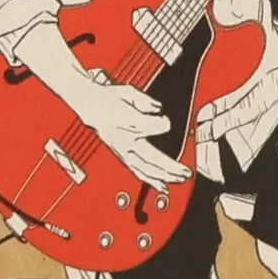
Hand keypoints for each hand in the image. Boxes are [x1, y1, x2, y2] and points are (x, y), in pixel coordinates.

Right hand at [61, 70, 189, 187]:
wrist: (92, 106)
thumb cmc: (109, 98)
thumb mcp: (128, 92)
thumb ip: (146, 102)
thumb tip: (158, 108)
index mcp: (129, 122)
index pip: (156, 128)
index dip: (164, 123)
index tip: (166, 120)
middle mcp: (126, 140)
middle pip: (153, 158)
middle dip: (171, 166)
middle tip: (186, 171)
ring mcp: (123, 151)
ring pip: (146, 169)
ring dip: (164, 176)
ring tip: (179, 180)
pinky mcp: (122, 156)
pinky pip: (138, 171)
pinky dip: (151, 180)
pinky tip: (162, 186)